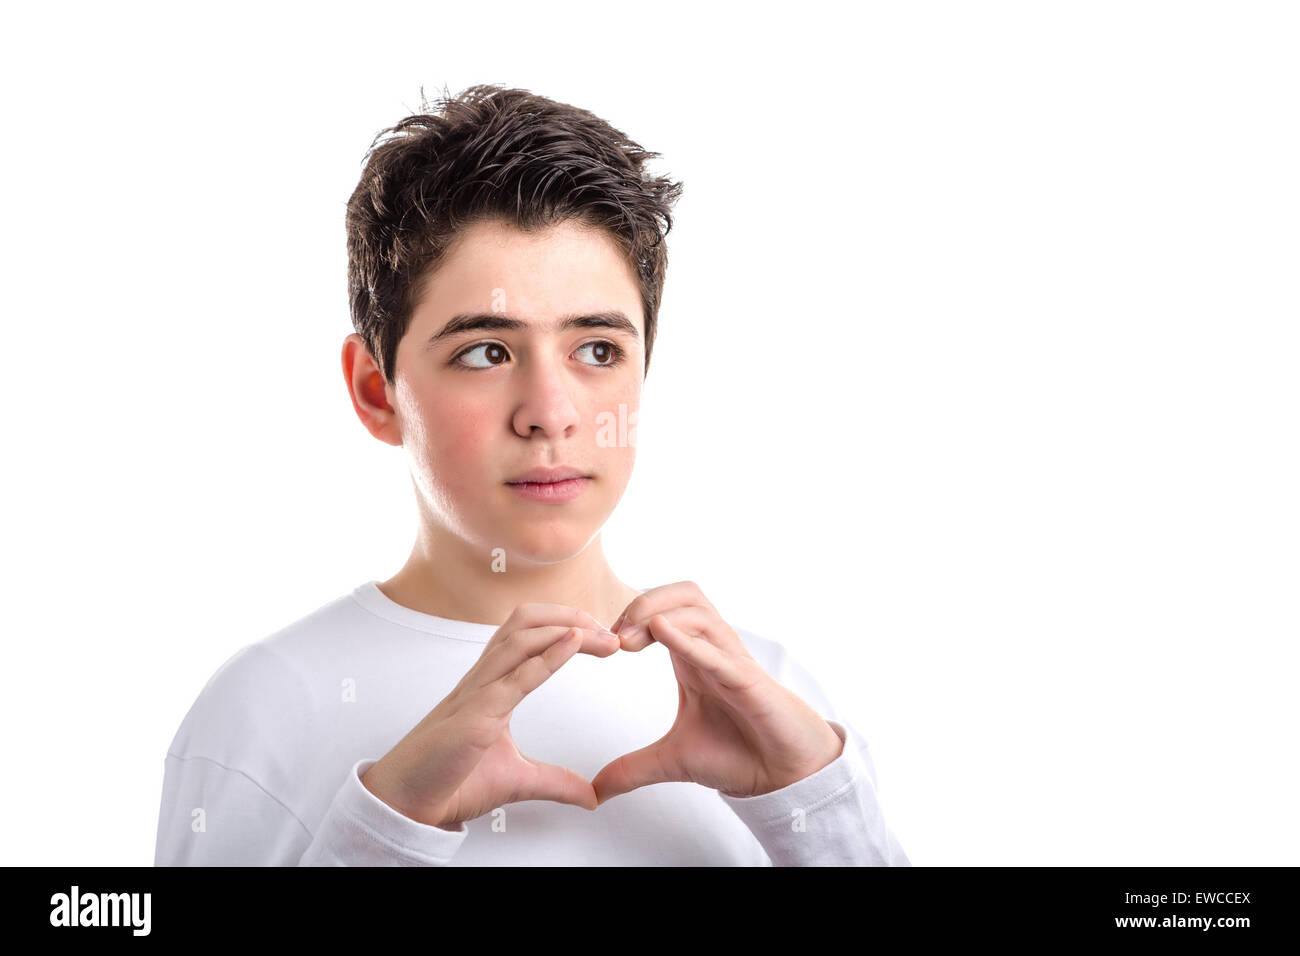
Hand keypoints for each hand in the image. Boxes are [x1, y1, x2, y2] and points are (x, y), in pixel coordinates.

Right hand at [360, 603, 620, 829]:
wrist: (408, 805)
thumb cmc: (449, 782)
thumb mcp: (517, 780)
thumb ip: (555, 781)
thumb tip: (590, 796)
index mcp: (491, 685)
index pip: (530, 636)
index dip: (567, 627)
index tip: (604, 639)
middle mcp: (483, 680)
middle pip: (525, 621)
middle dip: (570, 615)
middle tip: (610, 630)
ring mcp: (477, 694)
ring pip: (519, 637)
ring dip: (565, 627)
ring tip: (601, 634)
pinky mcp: (475, 716)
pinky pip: (514, 677)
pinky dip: (548, 656)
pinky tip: (574, 643)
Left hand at [591, 581, 844, 804]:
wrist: (782, 775)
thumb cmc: (738, 753)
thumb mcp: (672, 761)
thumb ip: (632, 769)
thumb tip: (595, 792)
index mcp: (692, 657)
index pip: (663, 610)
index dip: (631, 616)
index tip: (604, 644)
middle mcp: (712, 650)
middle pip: (683, 595)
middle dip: (644, 603)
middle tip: (614, 635)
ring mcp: (732, 661)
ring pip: (699, 611)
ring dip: (659, 614)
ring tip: (628, 638)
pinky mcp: (748, 681)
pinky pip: (718, 651)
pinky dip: (688, 639)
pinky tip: (663, 633)